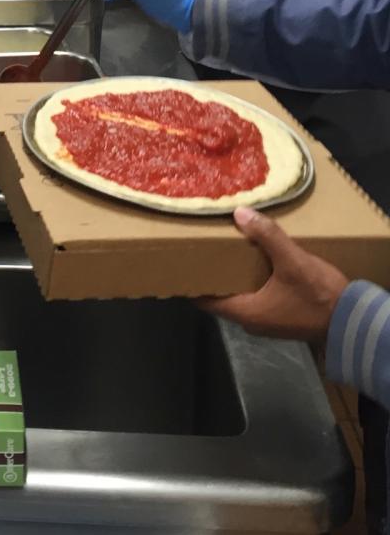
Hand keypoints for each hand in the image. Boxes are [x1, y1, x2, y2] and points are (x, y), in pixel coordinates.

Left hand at [198, 207, 348, 342]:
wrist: (352, 320)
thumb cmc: (317, 295)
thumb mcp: (292, 261)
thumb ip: (267, 236)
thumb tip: (239, 213)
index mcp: (246, 313)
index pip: (206, 302)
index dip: (192, 284)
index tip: (182, 263)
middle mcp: (252, 322)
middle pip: (222, 298)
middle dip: (213, 275)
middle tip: (202, 249)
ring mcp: (268, 322)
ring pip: (241, 298)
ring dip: (234, 278)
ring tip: (225, 250)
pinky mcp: (282, 317)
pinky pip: (257, 299)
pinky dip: (251, 282)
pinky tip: (254, 261)